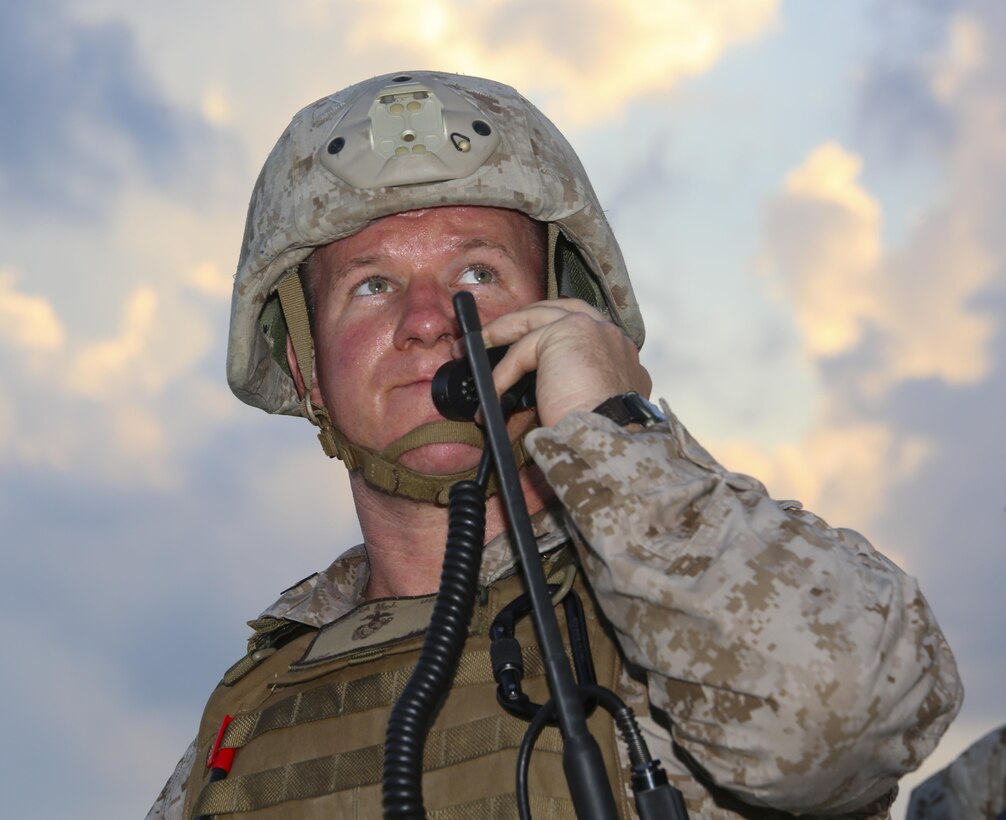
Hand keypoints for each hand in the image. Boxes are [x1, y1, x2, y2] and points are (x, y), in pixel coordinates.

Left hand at [453, 298, 651, 426]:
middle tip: (497, 336)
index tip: (530, 356)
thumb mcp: (581, 410)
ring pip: (537, 318)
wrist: (607, 439)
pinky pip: (524, 349)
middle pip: (559, 312)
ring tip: (477, 345)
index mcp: (621, 357)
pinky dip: (503, 372)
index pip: (582, 333)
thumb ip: (562, 396)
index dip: (551, 338)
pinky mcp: (568, 332)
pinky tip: (492, 392)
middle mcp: (611, 337)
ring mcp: (593, 329)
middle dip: (524, 322)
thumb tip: (524, 408)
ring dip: (502, 330)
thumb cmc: (597, 436)